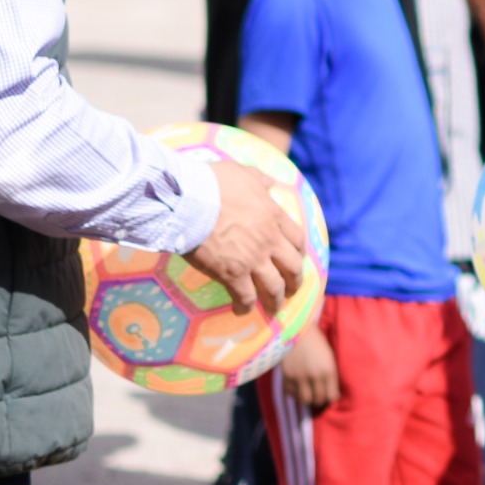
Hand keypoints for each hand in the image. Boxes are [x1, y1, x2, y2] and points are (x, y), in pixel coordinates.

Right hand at [184, 160, 304, 313]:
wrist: (186, 199)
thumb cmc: (210, 183)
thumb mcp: (242, 173)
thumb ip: (259, 180)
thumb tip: (271, 183)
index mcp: (273, 215)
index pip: (297, 239)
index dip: (298, 253)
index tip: (295, 260)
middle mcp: (269, 240)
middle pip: (292, 267)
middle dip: (294, 282)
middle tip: (290, 291)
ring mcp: (253, 259)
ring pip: (274, 287)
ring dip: (275, 301)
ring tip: (272, 309)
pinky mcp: (232, 274)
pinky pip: (245, 297)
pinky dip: (245, 307)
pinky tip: (241, 311)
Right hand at [280, 324, 338, 410]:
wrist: (296, 330)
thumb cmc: (316, 342)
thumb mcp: (329, 357)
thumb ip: (330, 374)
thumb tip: (332, 391)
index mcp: (328, 370)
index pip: (332, 396)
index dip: (332, 398)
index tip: (330, 396)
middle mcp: (314, 375)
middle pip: (318, 400)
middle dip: (320, 400)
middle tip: (319, 396)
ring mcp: (299, 376)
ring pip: (305, 399)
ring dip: (307, 399)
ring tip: (309, 394)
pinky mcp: (287, 375)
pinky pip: (291, 393)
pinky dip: (294, 393)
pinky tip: (297, 388)